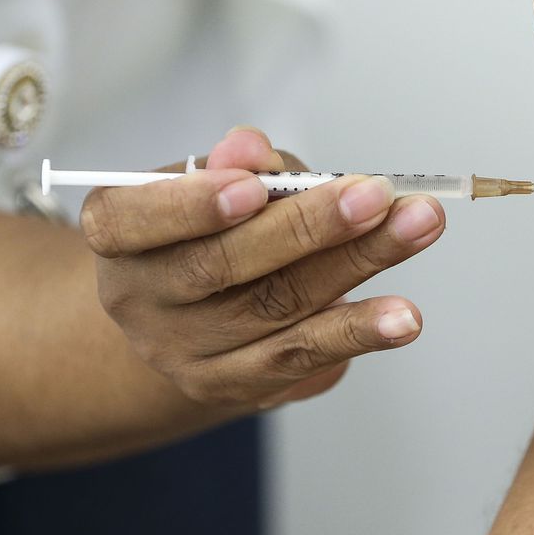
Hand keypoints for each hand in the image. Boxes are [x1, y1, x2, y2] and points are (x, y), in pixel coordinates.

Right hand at [80, 127, 444, 407]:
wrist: (178, 318)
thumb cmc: (198, 228)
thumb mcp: (201, 184)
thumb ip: (234, 164)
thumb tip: (252, 149)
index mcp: (118, 235)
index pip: (136, 220)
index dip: (192, 205)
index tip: (255, 186)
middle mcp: (142, 300)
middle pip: (225, 265)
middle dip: (310, 226)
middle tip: (377, 195)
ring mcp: (186, 352)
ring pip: (277, 308)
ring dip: (356, 266)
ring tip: (416, 231)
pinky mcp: (236, 385)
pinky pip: (302, 356)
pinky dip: (357, 332)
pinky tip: (403, 316)